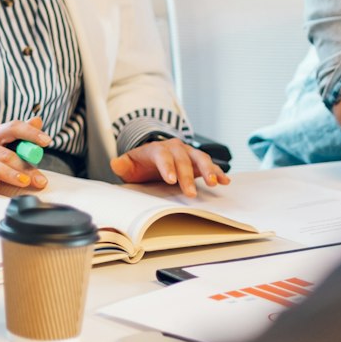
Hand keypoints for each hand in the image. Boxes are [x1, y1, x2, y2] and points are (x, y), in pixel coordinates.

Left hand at [111, 138, 228, 196]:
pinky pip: (210, 164)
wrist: (150, 158)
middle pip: (183, 159)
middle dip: (187, 176)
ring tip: (214, 183)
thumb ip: (122, 165)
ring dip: (208, 170)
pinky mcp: (197, 161)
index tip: (171, 180)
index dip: (167, 167)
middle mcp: (174, 148)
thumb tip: (115, 163)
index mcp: (156, 149)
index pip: (162, 156)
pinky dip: (218, 171)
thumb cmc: (140, 164)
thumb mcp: (128, 165)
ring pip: (200, 158)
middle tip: (190, 193)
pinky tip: (225, 180)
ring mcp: (187, 153)